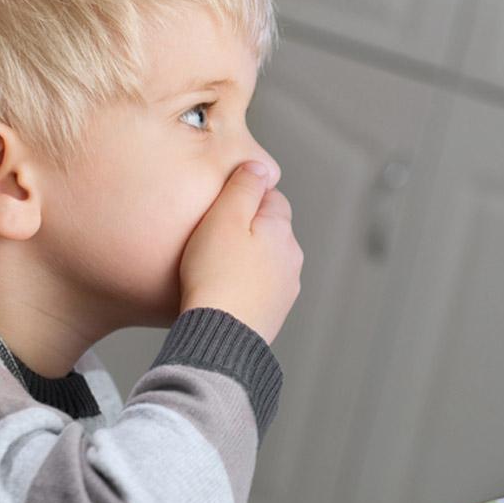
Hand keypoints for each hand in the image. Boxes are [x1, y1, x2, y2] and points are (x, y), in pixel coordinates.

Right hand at [179, 161, 302, 343]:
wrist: (220, 335)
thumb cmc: (216, 276)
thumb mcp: (224, 218)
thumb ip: (243, 187)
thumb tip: (260, 166)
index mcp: (281, 230)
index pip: (271, 197)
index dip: (244, 198)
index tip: (220, 209)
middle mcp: (291, 258)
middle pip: (269, 230)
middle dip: (245, 230)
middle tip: (211, 239)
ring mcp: (286, 288)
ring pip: (265, 261)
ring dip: (246, 260)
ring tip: (213, 269)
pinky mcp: (274, 313)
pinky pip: (259, 288)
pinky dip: (244, 286)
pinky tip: (222, 292)